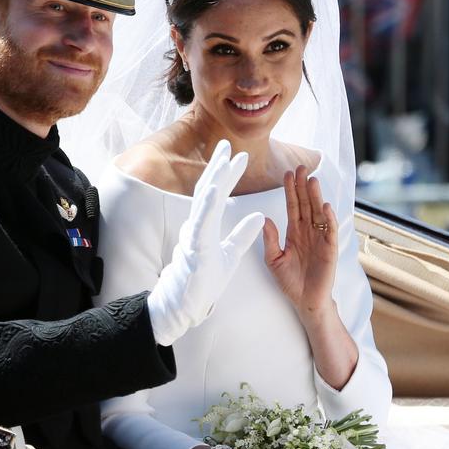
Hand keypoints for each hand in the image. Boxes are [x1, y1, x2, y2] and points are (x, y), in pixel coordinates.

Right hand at [147, 140, 264, 345]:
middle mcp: (197, 225)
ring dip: (214, 179)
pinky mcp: (195, 247)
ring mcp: (194, 235)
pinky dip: (208, 204)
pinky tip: (214, 189)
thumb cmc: (205, 281)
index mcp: (206, 225)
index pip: (218, 195)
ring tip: (223, 160)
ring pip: (203, 202)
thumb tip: (261, 216)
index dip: (227, 175)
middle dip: (217, 166)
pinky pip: (201, 222)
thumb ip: (243, 234)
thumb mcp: (231, 254)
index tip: (238, 156)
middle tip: (226, 144)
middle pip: (207, 190)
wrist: (188, 304)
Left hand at [262, 166, 338, 322]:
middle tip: (301, 166)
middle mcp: (308, 232)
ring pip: (318, 213)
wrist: (305, 301)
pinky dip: (328, 219)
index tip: (286, 173)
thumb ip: (270, 240)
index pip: (292, 206)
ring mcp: (320, 239)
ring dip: (316, 197)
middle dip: (303, 186)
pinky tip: (325, 206)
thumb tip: (264, 218)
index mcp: (294, 232)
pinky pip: (330, 231)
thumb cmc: (290, 281)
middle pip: (306, 204)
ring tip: (312, 180)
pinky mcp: (330, 250)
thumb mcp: (273, 259)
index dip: (290, 190)